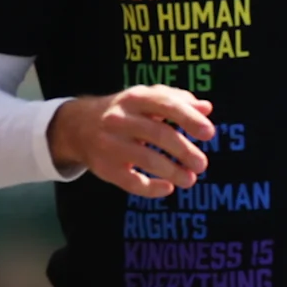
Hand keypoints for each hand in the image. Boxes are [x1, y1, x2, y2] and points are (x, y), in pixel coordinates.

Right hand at [50, 87, 212, 196]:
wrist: (78, 126)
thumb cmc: (125, 111)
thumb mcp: (146, 98)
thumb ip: (176, 100)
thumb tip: (206, 108)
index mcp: (135, 98)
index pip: (165, 105)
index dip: (189, 119)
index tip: (209, 133)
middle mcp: (120, 119)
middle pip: (158, 134)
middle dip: (185, 151)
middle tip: (201, 164)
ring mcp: (111, 144)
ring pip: (147, 159)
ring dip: (173, 172)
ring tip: (190, 179)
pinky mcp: (105, 168)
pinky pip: (132, 182)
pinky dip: (152, 188)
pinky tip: (168, 188)